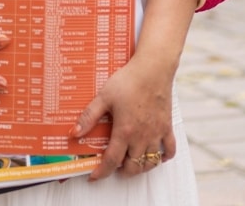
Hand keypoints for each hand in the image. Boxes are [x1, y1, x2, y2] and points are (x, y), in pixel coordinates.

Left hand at [69, 56, 175, 180]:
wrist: (153, 68)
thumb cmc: (128, 80)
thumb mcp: (104, 97)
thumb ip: (89, 116)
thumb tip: (74, 133)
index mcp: (125, 131)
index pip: (112, 161)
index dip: (102, 172)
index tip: (95, 176)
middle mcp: (142, 136)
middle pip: (133, 166)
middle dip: (121, 171)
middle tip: (113, 166)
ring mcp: (156, 133)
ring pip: (151, 162)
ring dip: (140, 167)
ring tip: (131, 162)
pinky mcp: (167, 127)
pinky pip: (170, 150)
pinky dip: (163, 157)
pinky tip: (155, 154)